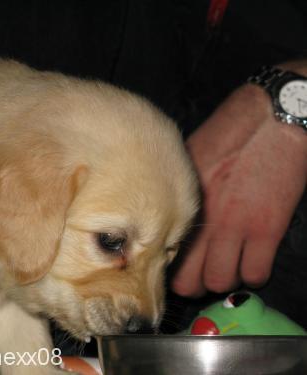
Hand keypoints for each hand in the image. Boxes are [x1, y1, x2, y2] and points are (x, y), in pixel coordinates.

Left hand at [171, 77, 306, 296]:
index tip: (179, 267)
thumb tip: (171, 211)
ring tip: (231, 266)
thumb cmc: (227, 133)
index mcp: (181, 202)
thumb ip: (180, 192)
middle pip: (190, 279)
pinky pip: (256, 274)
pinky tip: (254, 260)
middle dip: (195, 284)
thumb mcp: (187, 160)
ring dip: (226, 280)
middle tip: (202, 277)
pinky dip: (254, 275)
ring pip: (221, 282)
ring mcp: (236, 227)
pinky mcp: (267, 229)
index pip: (166, 253)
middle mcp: (203, 221)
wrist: (269, 120)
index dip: (172, 267)